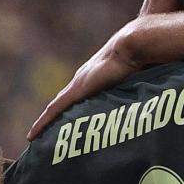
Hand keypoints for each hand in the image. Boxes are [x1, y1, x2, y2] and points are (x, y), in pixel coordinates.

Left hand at [27, 23, 148, 139]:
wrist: (135, 44)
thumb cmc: (142, 58)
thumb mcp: (137, 79)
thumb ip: (136, 90)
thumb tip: (150, 103)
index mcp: (95, 78)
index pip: (77, 100)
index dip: (69, 114)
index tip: (64, 128)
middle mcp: (82, 81)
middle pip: (62, 106)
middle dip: (53, 121)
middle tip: (44, 139)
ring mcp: (78, 85)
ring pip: (55, 110)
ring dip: (46, 124)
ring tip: (35, 140)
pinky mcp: (76, 91)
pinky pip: (54, 110)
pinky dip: (43, 123)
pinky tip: (32, 136)